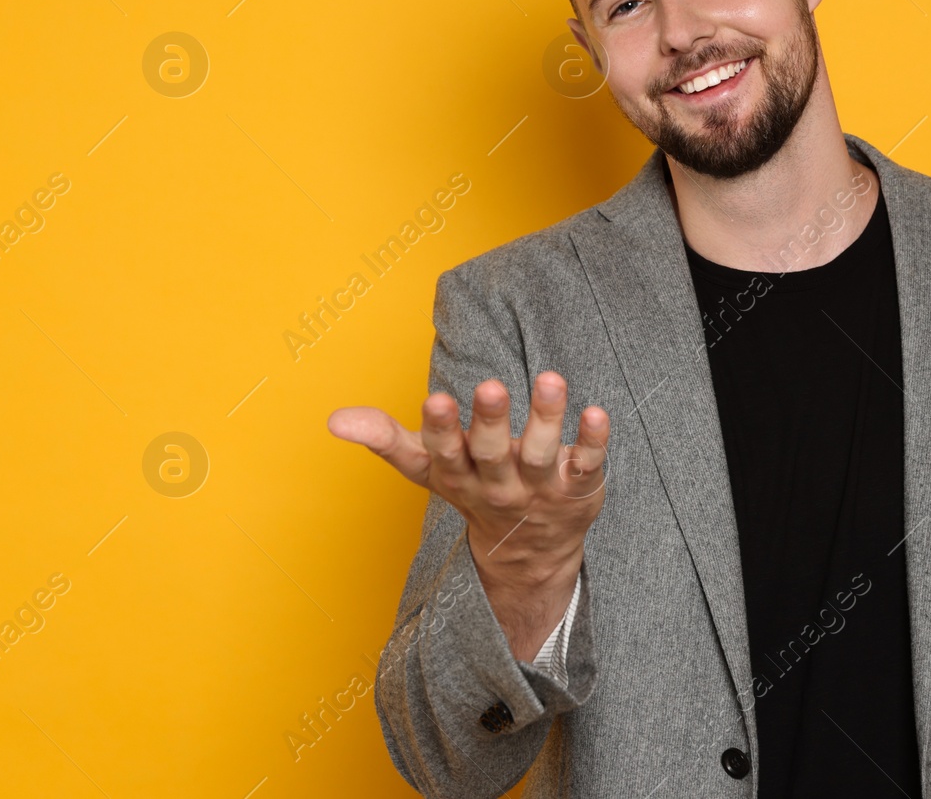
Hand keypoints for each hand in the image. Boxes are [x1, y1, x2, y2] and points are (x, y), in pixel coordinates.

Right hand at [328, 372, 608, 657]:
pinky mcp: (578, 486)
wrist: (530, 551)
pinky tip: (596, 412)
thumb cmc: (475, 490)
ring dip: (546, 418)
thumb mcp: (428, 470)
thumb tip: (334, 419)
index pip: (445, 456)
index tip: (435, 399)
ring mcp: (540, 488)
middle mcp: (499, 485)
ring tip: (551, 379)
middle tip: (490, 385)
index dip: (440, 430)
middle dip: (490, 421)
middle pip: (492, 454)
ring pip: (541, 454)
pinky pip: (587, 463)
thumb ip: (386, 439)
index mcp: (460, 478)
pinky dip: (593, 440)